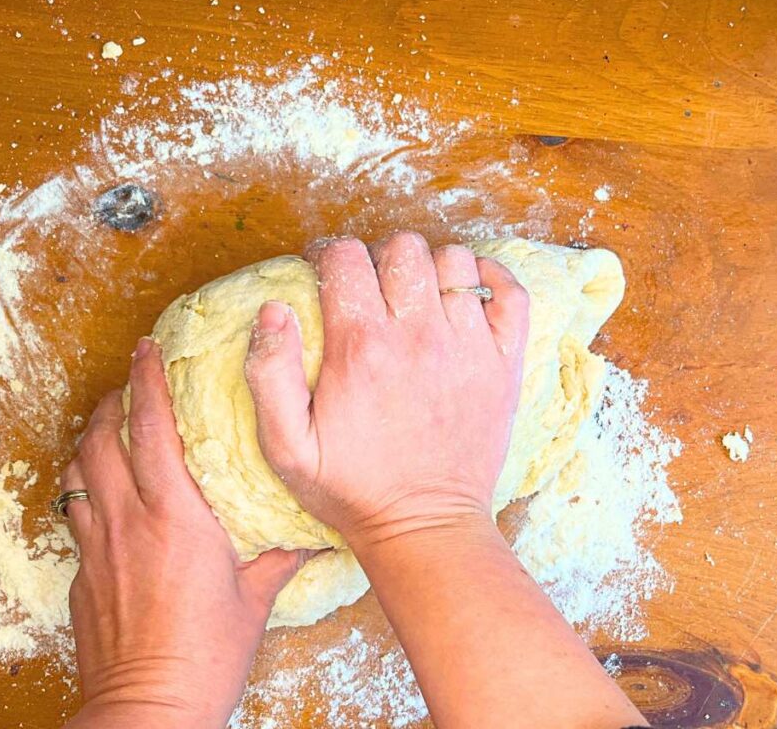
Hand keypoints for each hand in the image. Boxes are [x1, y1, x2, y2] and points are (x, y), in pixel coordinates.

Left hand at [63, 338, 309, 728]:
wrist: (148, 710)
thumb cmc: (206, 656)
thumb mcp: (254, 601)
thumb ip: (278, 558)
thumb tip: (310, 536)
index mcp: (174, 516)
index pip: (151, 427)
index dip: (146, 379)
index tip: (147, 349)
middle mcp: (126, 521)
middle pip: (100, 439)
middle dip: (110, 402)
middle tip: (126, 386)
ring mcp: (96, 548)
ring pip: (77, 474)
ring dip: (90, 443)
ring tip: (108, 431)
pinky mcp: (81, 577)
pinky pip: (78, 518)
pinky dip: (88, 494)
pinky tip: (108, 503)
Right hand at [243, 232, 528, 546]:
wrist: (425, 528)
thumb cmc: (350, 488)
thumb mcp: (285, 447)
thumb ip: (267, 373)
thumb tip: (273, 308)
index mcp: (361, 348)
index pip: (344, 258)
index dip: (328, 258)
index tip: (325, 278)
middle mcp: (419, 336)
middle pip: (401, 248)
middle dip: (378, 259)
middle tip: (370, 291)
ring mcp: (469, 346)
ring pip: (452, 260)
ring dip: (428, 269)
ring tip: (414, 298)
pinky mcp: (504, 363)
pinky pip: (509, 290)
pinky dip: (488, 278)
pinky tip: (464, 294)